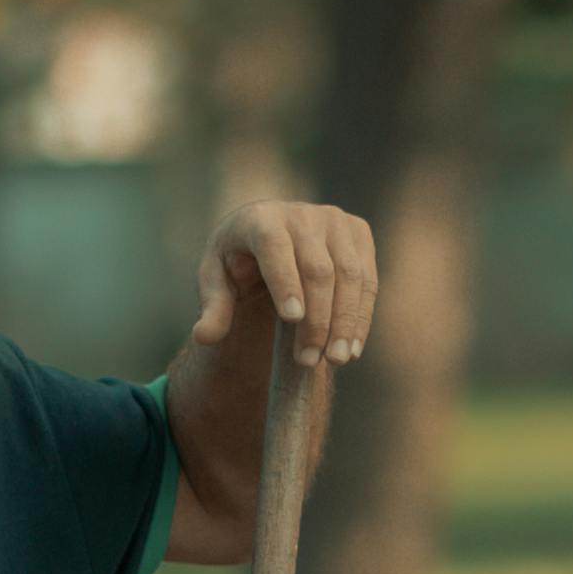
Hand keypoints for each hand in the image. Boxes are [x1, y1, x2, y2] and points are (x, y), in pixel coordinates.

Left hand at [187, 198, 375, 367]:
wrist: (271, 234)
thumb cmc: (237, 261)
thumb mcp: (216, 281)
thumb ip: (213, 307)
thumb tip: (205, 336)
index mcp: (260, 218)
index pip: (274, 247)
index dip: (285, 281)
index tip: (292, 319)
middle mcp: (302, 214)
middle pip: (317, 269)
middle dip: (317, 318)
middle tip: (309, 359)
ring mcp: (335, 221)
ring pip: (349, 275)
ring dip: (345, 321)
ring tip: (336, 360)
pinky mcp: (358, 233)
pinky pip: (367, 278)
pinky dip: (362, 315)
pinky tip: (353, 347)